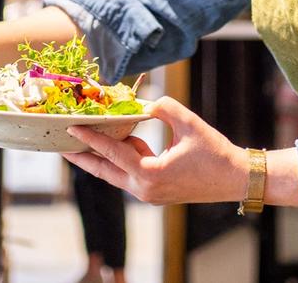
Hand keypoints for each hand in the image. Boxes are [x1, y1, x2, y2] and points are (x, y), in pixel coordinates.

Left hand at [62, 97, 248, 205]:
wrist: (236, 179)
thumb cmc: (215, 153)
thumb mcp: (189, 124)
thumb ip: (164, 108)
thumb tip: (145, 103)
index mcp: (150, 174)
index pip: (112, 153)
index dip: (90, 138)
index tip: (71, 128)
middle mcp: (145, 189)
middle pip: (104, 171)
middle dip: (82, 157)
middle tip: (60, 145)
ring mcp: (149, 194)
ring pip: (116, 174)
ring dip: (102, 157)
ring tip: (84, 140)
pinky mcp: (155, 192)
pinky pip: (130, 174)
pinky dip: (123, 159)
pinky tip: (123, 140)